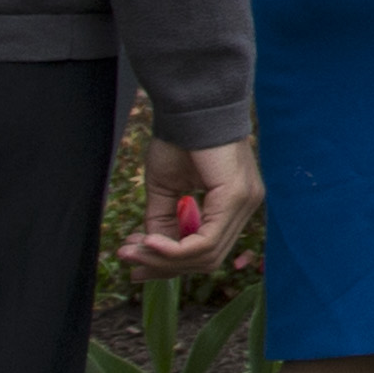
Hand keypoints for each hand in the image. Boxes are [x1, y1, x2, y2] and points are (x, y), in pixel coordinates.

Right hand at [124, 131, 263, 278]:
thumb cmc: (179, 140)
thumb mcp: (165, 188)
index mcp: (233, 205)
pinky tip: (149, 242)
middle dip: (163, 265)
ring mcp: (245, 203)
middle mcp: (245, 207)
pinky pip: (207, 241)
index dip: (170, 264)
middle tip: (128, 259)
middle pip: (207, 259)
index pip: (207, 250)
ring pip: (206, 255)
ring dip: (164, 259)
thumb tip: (149, 250)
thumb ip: (163, 220)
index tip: (134, 264)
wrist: (188, 107)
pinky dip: (175, 249)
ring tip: (132, 250)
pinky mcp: (237, 197)